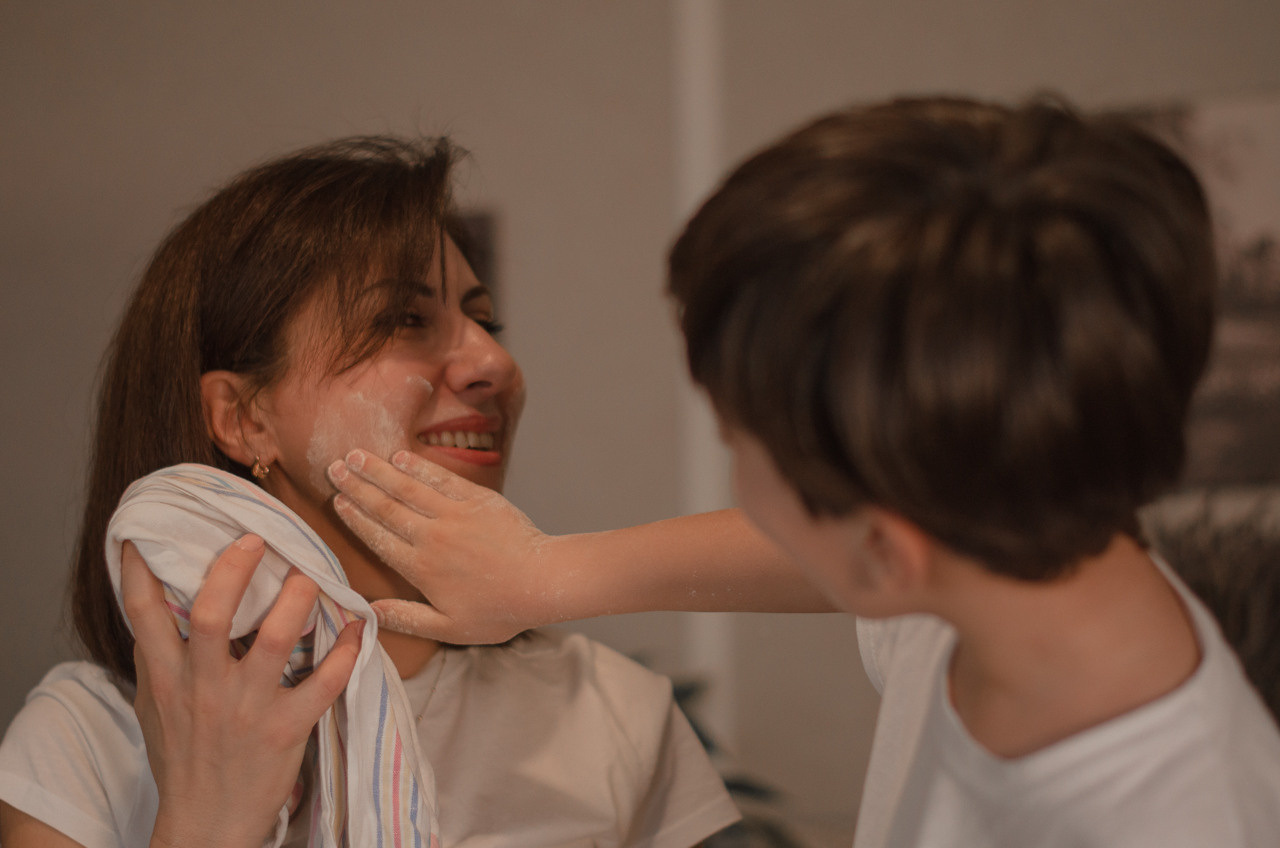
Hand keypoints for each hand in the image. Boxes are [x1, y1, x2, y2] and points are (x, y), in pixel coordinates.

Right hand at [121, 536, 361, 847]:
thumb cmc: (184, 759)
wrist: (207, 825)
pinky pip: (323, 682)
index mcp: (168, 677)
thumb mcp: (157, 708)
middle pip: (213, 612)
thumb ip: (157, 658)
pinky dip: (346, 651)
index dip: (139, 568)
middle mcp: (204, 687)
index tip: (144, 530)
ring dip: (297, 599)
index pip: (144, 613)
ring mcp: (247, 708)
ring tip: (311, 575)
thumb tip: (154, 604)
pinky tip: (356, 627)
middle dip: (234, 569)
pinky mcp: (286, 729)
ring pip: (273, 639)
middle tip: (256, 539)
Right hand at [327, 449, 563, 643]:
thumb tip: (366, 612)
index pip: (378, 537)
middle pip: (385, 507)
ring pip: (408, 487)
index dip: (355, 517)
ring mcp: (454, 514)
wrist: (543, 581)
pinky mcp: (477, 499)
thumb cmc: (499, 610)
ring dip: (379, 470)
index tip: (337, 501)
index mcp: (421, 568)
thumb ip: (406, 618)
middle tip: (334, 468)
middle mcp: (432, 536)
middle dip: (357, 486)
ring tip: (356, 455)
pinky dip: (419, 466)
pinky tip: (401, 457)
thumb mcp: (450, 627)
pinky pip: (441, 478)